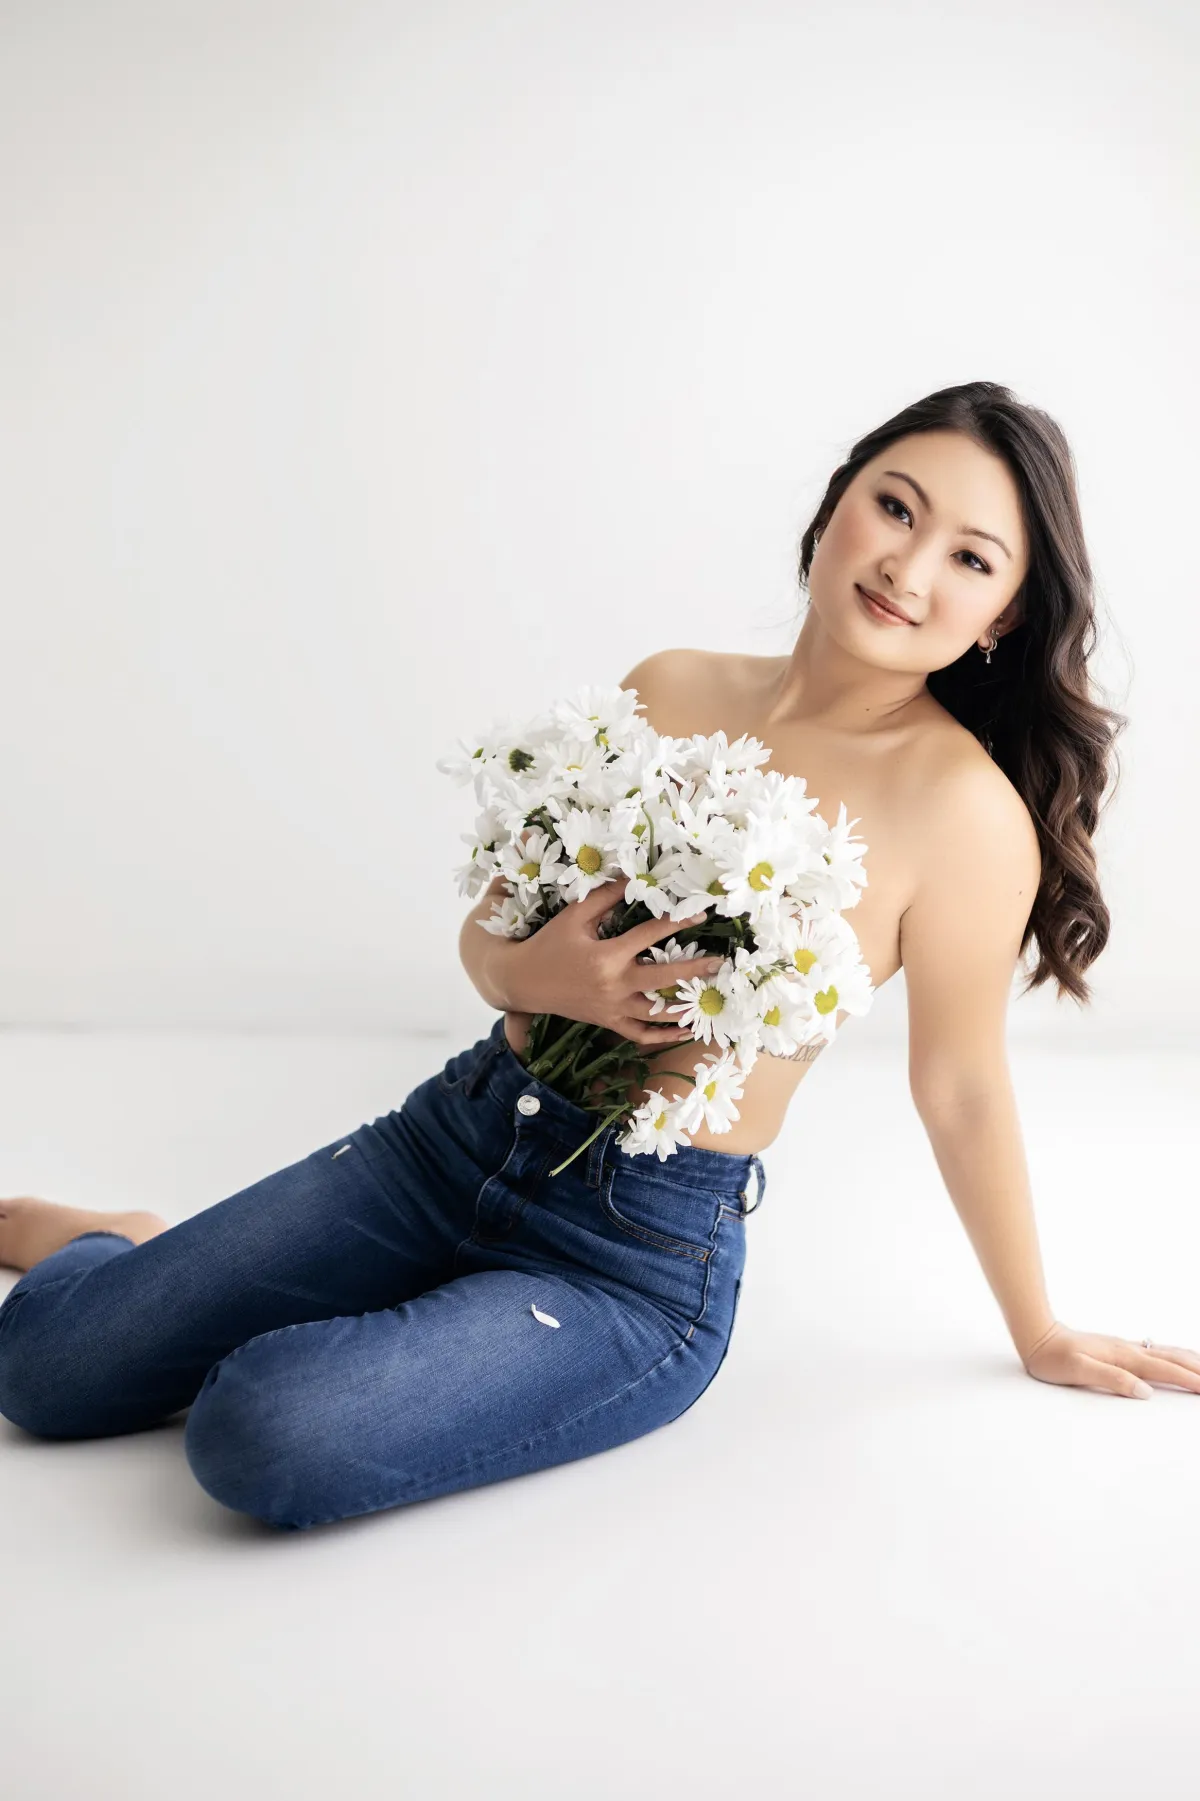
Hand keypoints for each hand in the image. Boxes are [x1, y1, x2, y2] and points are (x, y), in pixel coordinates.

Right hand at [512, 877, 726, 1049]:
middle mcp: (613, 986)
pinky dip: (665, 1035)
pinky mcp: (609, 1022)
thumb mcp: (573, 916)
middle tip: (718, 963)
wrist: (523, 982)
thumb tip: (634, 877)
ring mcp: (613, 1008)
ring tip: (711, 997)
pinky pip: (641, 1035)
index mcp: (606, 957)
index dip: (676, 922)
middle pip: (662, 980)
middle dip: (693, 971)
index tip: (700, 913)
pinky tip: (687, 1028)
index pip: (649, 936)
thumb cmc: (549, 944)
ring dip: (686, 1007)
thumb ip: (605, 897)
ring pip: (657, 1014)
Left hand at [1022, 1321, 1199, 1397]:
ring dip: (1191, 1360)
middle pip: (1173, 1358)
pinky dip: (1175, 1355)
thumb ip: (1112, 1380)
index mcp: (1124, 1357)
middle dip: (1198, 1369)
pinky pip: (1156, 1351)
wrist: (1038, 1335)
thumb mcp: (1078, 1371)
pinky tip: (1177, 1358)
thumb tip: (1145, 1392)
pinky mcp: (1120, 1348)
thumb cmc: (1054, 1357)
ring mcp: (1125, 1347)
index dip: (1190, 1380)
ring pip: (1167, 1352)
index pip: (1165, 1370)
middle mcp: (1129, 1349)